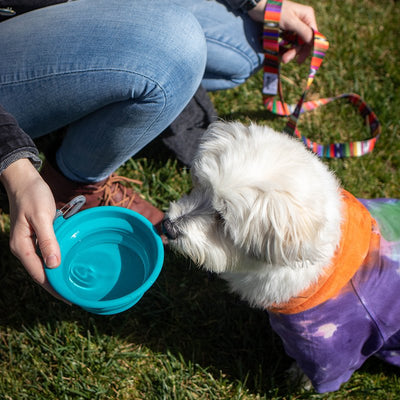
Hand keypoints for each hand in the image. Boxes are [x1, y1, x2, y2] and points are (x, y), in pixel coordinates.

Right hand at [0, 158, 64, 300]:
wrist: (25, 181)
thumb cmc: (33, 196)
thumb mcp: (42, 217)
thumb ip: (48, 240)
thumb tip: (54, 265)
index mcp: (22, 247)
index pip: (39, 275)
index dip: (53, 288)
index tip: (68, 298)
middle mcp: (24, 248)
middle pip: (41, 273)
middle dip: (56, 286)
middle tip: (74, 295)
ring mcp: (30, 243)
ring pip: (44, 265)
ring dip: (57, 275)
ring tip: (73, 284)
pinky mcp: (36, 236)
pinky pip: (47, 254)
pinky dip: (57, 261)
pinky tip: (67, 264)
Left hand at [248, 0, 317, 62]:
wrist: (259, 8)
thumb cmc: (275, 12)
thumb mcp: (290, 21)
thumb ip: (303, 31)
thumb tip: (313, 42)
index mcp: (307, 17)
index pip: (312, 36)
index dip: (308, 49)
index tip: (300, 60)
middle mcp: (303, 22)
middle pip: (303, 42)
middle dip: (295, 52)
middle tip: (284, 60)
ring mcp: (295, 27)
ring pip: (296, 44)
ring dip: (289, 52)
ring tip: (280, 58)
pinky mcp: (287, 31)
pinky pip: (288, 43)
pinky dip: (284, 48)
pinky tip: (279, 52)